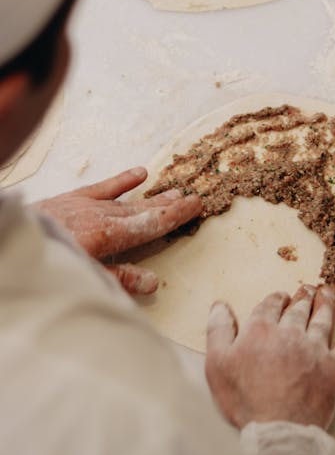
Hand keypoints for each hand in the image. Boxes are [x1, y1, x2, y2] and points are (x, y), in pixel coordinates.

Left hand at [34, 167, 201, 293]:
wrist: (10, 235)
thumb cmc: (47, 261)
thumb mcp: (84, 276)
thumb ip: (118, 278)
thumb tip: (153, 281)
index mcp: (106, 235)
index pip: (150, 224)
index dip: (175, 216)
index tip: (195, 205)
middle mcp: (101, 215)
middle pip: (143, 211)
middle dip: (169, 206)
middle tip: (193, 199)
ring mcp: (87, 204)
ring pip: (127, 202)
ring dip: (151, 198)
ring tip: (174, 193)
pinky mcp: (72, 198)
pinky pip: (102, 188)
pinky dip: (121, 181)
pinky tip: (139, 174)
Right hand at [205, 284, 334, 429]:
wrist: (277, 432)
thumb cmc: (244, 401)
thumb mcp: (217, 365)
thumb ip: (218, 331)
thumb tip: (220, 305)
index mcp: (261, 330)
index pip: (270, 305)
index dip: (275, 299)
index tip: (279, 297)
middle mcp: (290, 333)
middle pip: (298, 308)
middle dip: (302, 297)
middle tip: (307, 289)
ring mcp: (316, 348)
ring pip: (322, 317)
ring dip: (326, 301)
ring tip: (328, 291)